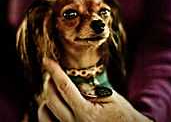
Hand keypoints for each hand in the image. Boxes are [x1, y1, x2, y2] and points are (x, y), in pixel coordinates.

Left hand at [37, 58, 152, 121]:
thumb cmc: (122, 114)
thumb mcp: (111, 96)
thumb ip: (92, 87)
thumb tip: (74, 76)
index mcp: (87, 113)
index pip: (65, 87)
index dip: (55, 71)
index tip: (47, 60)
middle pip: (51, 99)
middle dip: (49, 81)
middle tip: (52, 71)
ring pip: (44, 113)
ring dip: (46, 96)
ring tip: (54, 87)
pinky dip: (46, 111)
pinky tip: (55, 103)